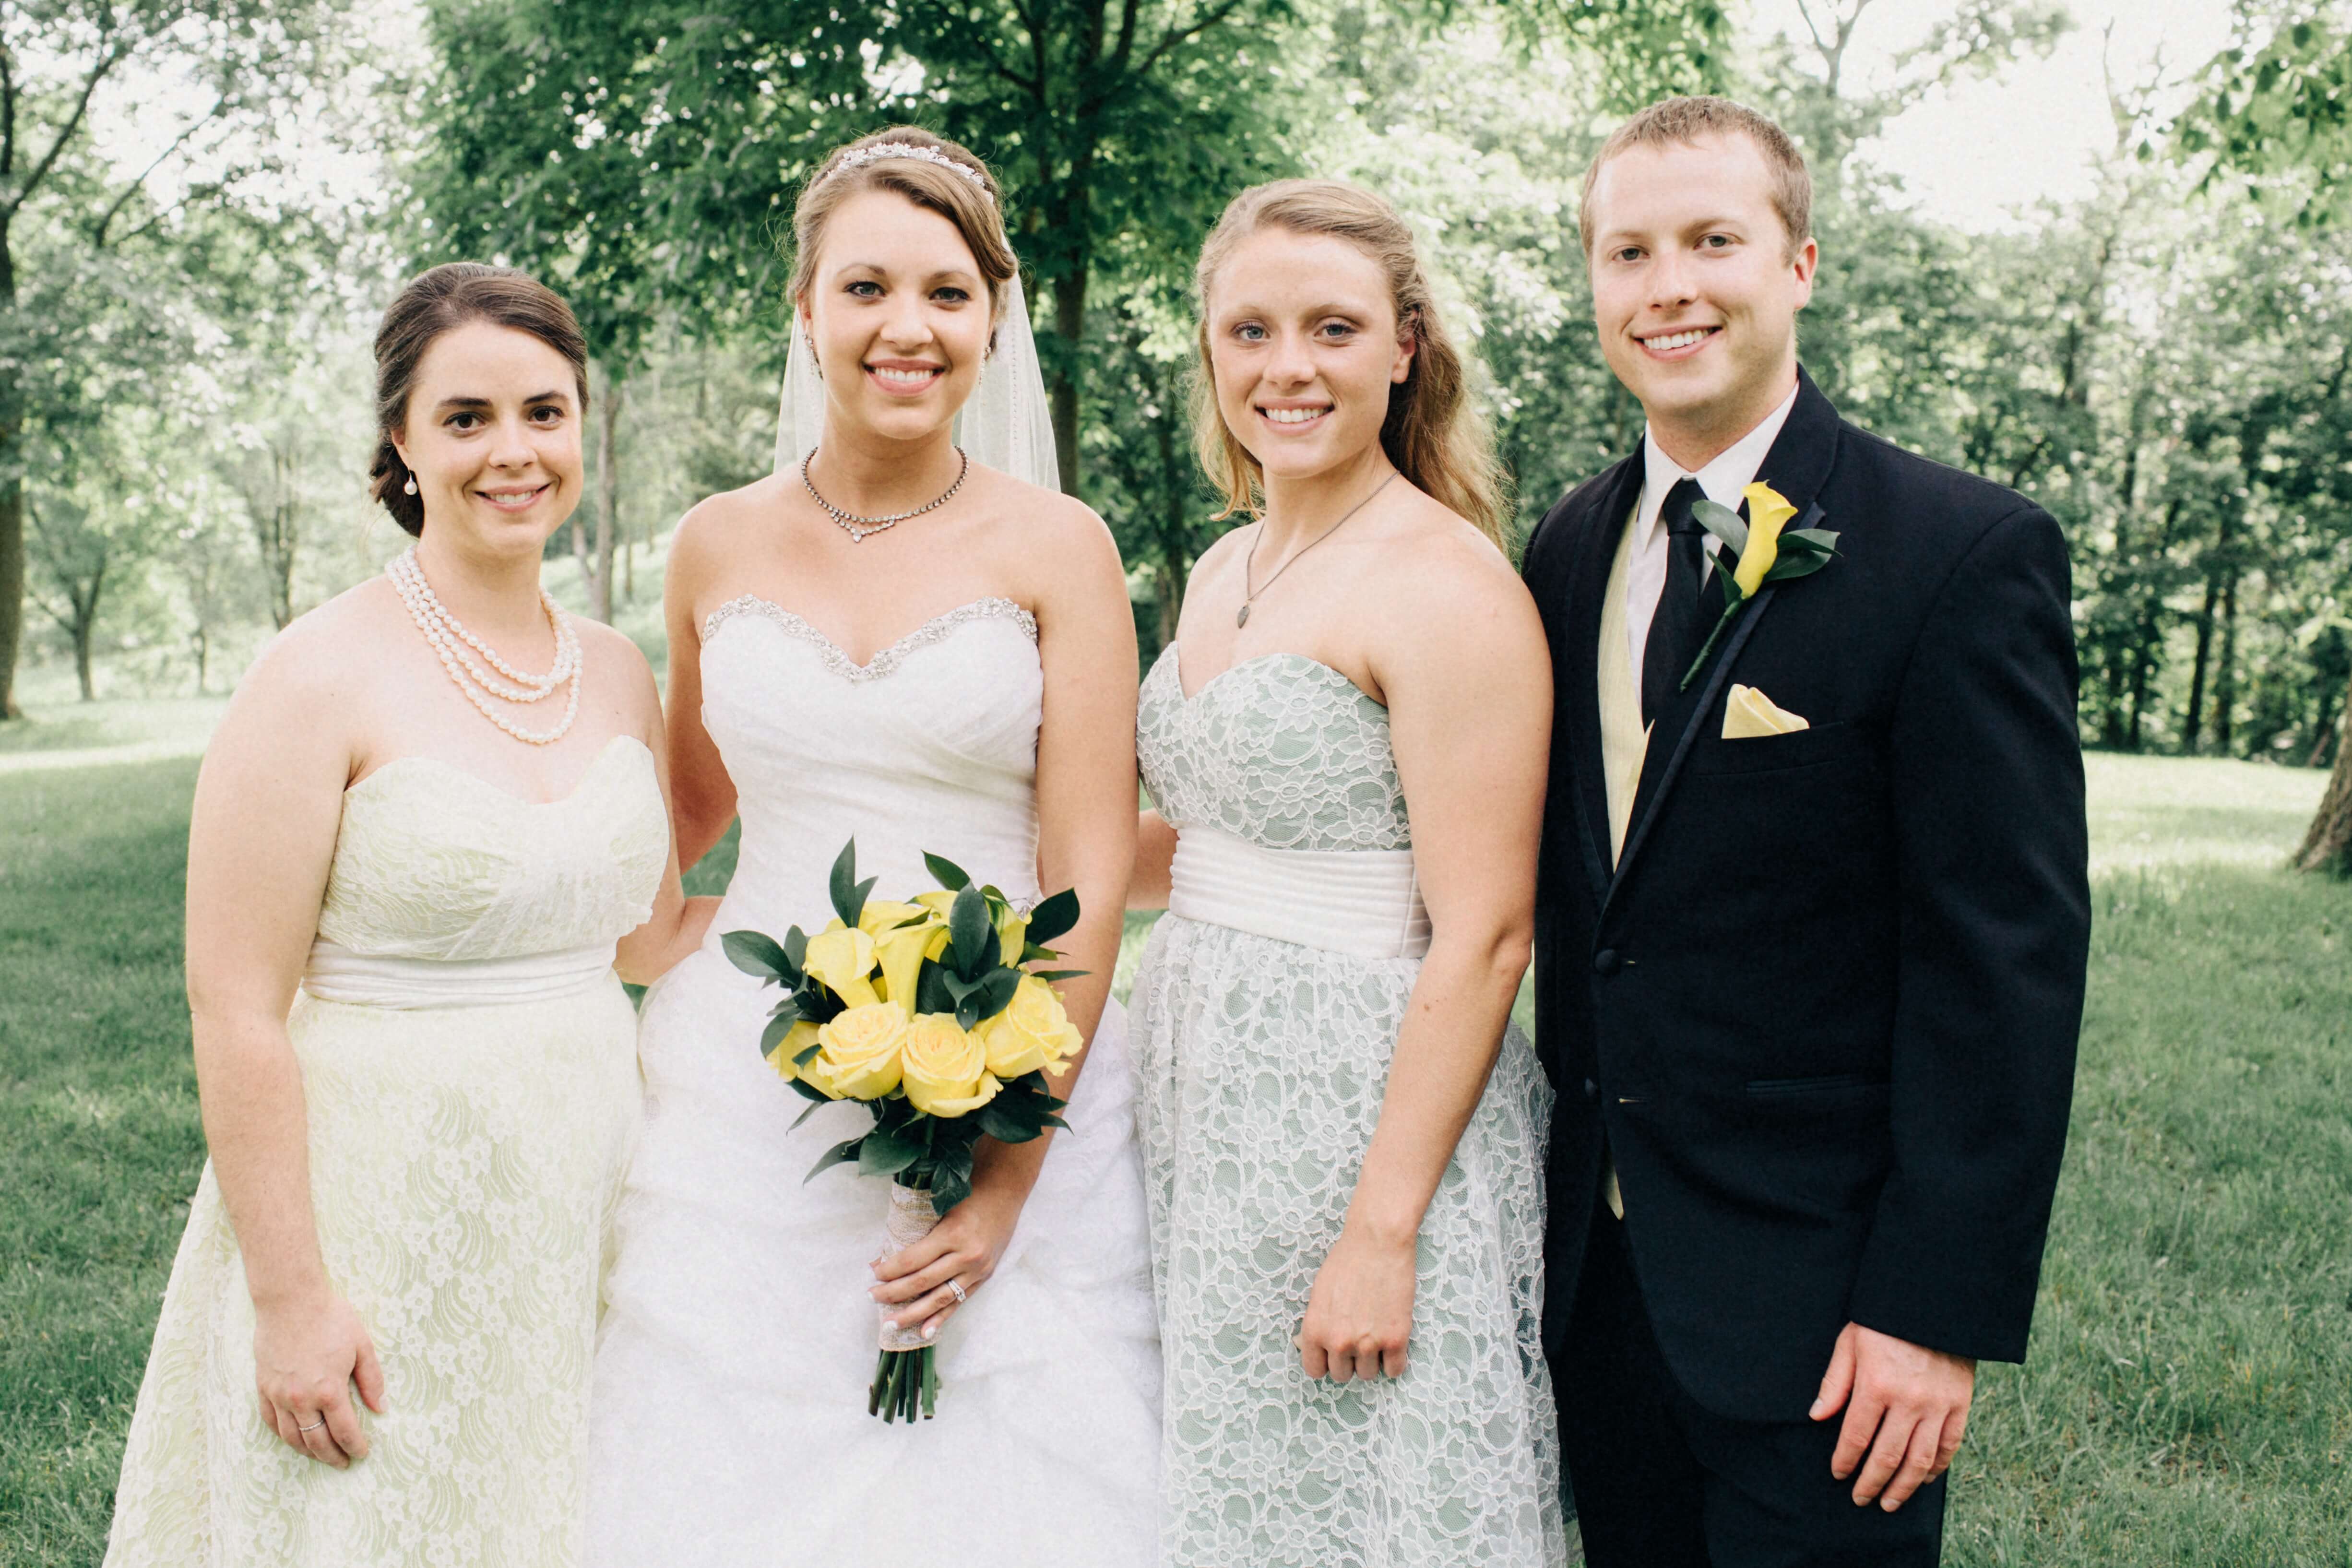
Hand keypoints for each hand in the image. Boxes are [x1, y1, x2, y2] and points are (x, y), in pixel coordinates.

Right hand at [252, 1290, 386, 1468]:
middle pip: (317, 1441)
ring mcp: (279, 1395)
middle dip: (332, 1456)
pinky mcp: (263, 1387)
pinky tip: (293, 1438)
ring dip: (307, 1451)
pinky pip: (270, 1421)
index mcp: (329, 1390)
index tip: (362, 1453)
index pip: (344, 1431)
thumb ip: (372, 1380)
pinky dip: (282, 1435)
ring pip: (291, 1437)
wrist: (291, 1301)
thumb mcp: (362, 1346)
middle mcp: (301, 1399)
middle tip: (343, 1463)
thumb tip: (381, 1408)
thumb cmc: (331, 1319)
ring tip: (320, 1456)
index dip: (355, 1446)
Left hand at [870, 1184, 1021, 1339]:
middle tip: (872, 1297)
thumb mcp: (941, 1207)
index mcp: (952, 1234)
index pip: (913, 1260)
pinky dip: (940, 1318)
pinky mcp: (983, 1278)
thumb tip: (882, 1257)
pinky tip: (925, 1332)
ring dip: (913, 1313)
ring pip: (939, 1298)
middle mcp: (966, 1256)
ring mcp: (977, 1270)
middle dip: (894, 1292)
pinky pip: (958, 1302)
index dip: (890, 1270)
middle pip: (922, 1281)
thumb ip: (916, 1231)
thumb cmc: (970, 1194)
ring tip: (891, 1324)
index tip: (873, 1273)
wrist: (1006, 1193)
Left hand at [1298, 1224, 1416, 1382]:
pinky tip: (1392, 1345)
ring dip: (1372, 1360)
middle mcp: (1339, 1342)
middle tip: (1357, 1339)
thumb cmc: (1346, 1261)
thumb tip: (1306, 1346)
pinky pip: (1395, 1370)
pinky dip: (1394, 1361)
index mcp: (1315, 1330)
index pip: (1315, 1370)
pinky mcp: (1396, 1339)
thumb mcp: (1318, 1293)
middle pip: (1342, 1375)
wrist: (1378, 1242)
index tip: (1333, 1354)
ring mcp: (1369, 1343)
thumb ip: (1314, 1325)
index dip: (1325, 1362)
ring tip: (1375, 1336)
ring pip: (1368, 1374)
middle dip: (1349, 1361)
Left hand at [1811, 1322, 1974, 1510]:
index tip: (1838, 1474)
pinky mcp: (1960, 1404)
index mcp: (1876, 1385)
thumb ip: (1835, 1382)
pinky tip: (1923, 1480)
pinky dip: (1937, 1468)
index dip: (1845, 1460)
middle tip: (1861, 1499)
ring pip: (1920, 1459)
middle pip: (1887, 1455)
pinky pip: (1950, 1446)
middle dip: (1872, 1483)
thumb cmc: (1884, 1321)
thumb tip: (1817, 1416)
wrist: (1934, 1302)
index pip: (1856, 1436)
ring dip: (1903, 1486)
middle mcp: (1909, 1400)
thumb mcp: (1850, 1342)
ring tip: (1890, 1502)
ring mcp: (1938, 1405)